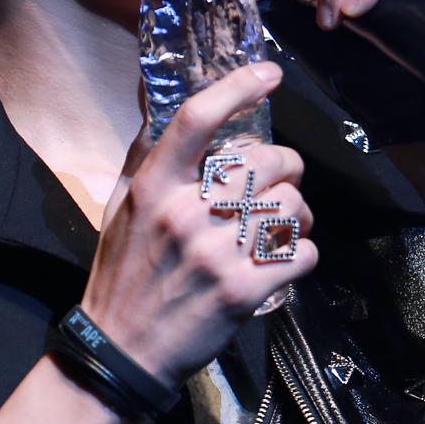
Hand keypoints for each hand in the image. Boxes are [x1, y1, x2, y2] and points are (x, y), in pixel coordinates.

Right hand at [80, 62, 317, 387]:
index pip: (197, 119)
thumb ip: (147, 153)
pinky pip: (301, 253)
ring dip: (298, 214)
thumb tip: (158, 97)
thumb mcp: (122, 206)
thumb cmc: (123, 272)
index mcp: (154, 187)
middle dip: (287, 167)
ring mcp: (214, 254)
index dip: (238, 86)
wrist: (123, 351)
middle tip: (282, 180)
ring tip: (283, 225)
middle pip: (265, 160)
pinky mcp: (241, 291)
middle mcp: (184, 213)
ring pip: (291, 205)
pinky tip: (284, 260)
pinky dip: (302, 254)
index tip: (269, 72)